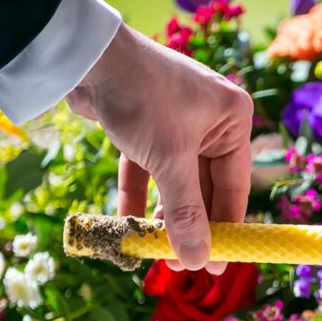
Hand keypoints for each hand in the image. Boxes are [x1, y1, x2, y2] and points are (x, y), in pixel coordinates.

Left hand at [67, 24, 252, 273]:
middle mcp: (212, 121)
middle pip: (205, 187)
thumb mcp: (169, 159)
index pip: (234, 187)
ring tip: (153, 248)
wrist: (86, 54)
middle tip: (179, 263)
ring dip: (163, 213)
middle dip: (189, 224)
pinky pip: (149, 168)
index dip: (225, 229)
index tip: (215, 265)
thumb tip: (198, 260)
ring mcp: (179, 122)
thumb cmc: (142, 97)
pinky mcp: (147, 124)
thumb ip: (185, 211)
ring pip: (175, 180)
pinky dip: (139, 194)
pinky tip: (128, 223)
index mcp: (234, 120)